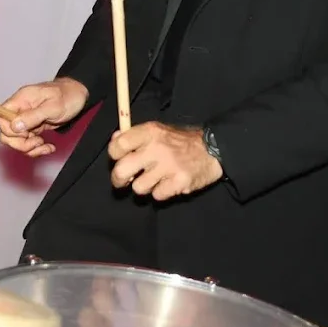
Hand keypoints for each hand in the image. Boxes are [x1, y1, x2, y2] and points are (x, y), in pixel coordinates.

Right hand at [0, 78, 88, 156]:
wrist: (79, 96)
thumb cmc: (68, 96)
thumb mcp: (53, 106)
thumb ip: (33, 116)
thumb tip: (14, 126)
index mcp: (21, 100)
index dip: (7, 129)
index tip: (24, 133)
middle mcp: (20, 110)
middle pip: (6, 133)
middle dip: (19, 143)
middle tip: (37, 143)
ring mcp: (26, 120)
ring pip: (16, 141)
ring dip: (29, 148)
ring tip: (45, 146)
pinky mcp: (33, 129)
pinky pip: (27, 143)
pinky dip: (37, 149)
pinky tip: (49, 147)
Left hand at [108, 121, 222, 200]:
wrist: (213, 149)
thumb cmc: (180, 141)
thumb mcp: (158, 130)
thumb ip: (135, 135)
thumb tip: (115, 139)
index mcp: (150, 131)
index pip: (118, 145)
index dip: (114, 154)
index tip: (118, 158)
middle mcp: (157, 147)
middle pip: (121, 170)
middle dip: (118, 179)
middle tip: (123, 181)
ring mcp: (169, 166)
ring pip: (138, 188)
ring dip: (145, 186)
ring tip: (156, 178)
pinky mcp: (179, 181)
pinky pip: (157, 196)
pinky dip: (161, 192)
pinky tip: (169, 182)